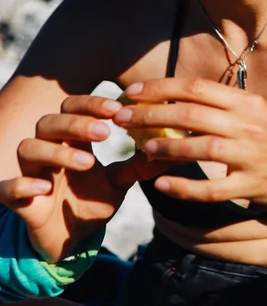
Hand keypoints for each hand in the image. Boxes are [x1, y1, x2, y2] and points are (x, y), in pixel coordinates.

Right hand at [0, 95, 171, 261]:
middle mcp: (47, 150)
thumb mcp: (119, 182)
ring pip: (29, 147)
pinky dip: (22, 184)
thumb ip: (139, 165)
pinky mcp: (17, 202)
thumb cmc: (91, 202)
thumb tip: (173, 148)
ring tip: (89, 162)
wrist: (69, 240)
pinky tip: (44, 188)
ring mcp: (30, 174)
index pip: (73, 107)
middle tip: (106, 131)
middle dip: (77, 122)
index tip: (117, 108)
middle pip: (50, 121)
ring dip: (58, 152)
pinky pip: (7, 188)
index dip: (92, 103)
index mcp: (71, 140)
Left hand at [114, 78, 266, 207]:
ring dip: (165, 147)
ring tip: (141, 148)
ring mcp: (249, 155)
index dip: (160, 88)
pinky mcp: (250, 185)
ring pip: (199, 147)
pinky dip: (184, 187)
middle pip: (191, 114)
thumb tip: (176, 100)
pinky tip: (162, 185)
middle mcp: (247, 124)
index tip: (132, 92)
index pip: (196, 88)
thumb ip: (221, 105)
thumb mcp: (255, 110)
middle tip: (122, 118)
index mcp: (246, 102)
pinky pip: (211, 189)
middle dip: (150, 114)